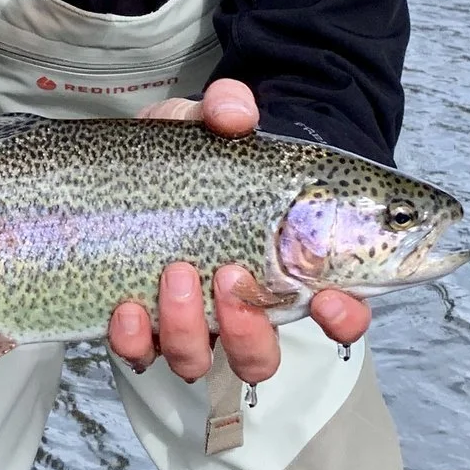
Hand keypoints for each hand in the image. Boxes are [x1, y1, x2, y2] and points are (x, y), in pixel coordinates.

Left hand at [115, 82, 368, 378]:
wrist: (145, 164)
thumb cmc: (202, 153)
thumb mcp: (213, 121)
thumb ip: (229, 108)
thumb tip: (234, 114)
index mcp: (287, 268)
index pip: (338, 313)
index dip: (343, 318)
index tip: (328, 300)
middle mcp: (242, 306)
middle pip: (260, 356)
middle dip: (247, 330)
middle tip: (230, 276)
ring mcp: (190, 321)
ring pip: (200, 361)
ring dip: (189, 329)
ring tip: (174, 275)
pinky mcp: (141, 325)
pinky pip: (140, 354)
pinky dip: (135, 339)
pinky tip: (127, 307)